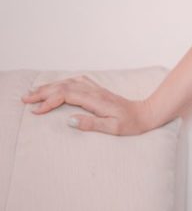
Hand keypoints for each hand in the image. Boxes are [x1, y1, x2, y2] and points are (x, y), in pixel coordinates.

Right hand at [20, 75, 154, 135]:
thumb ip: (91, 124)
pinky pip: (77, 82)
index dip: (49, 102)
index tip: (36, 110)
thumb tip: (69, 120)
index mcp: (96, 100)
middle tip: (25, 99)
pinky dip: (63, 82)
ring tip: (34, 92)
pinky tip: (58, 85)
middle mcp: (94, 92)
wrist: (146, 113)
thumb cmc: (132, 123)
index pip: (66, 96)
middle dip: (42, 92)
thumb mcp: (113, 128)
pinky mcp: (98, 91)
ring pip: (68, 83)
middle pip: (63, 87)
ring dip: (50, 86)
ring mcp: (96, 90)